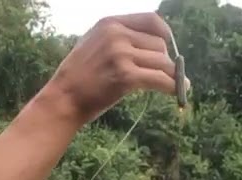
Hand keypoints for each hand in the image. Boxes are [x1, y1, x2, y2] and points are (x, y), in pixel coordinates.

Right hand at [39, 13, 178, 126]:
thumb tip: (149, 42)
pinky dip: (172, 87)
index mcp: (109, 23)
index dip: (165, 34)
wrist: (63, 99)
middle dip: (167, 61)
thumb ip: (117, 37)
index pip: (150, 19)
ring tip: (177, 85)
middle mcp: (116, 34)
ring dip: (172, 75)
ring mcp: (121, 54)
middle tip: (167, 75)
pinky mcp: (125, 76)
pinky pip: (160, 79)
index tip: (170, 47)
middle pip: (159, 44)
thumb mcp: (93, 43)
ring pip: (163, 62)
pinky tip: (178, 92)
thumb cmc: (78, 76)